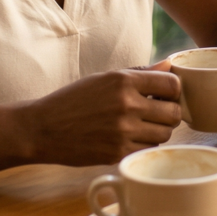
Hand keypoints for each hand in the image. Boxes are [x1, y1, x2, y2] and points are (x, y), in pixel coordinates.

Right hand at [21, 64, 181, 165]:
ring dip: (159, 130)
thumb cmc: (73, 100)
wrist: (42, 129)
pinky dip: (145, 144)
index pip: (172, 84)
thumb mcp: (104, 78)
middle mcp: (126, 105)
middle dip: (170, 112)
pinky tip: (132, 138)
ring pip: (165, 134)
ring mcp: (123, 131)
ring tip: (144, 126)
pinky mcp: (117, 153)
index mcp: (124, 81)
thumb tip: (168, 64)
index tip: (166, 94)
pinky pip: (148, 149)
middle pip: (174, 113)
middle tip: (158, 112)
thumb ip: (139, 73)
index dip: (174, 90)